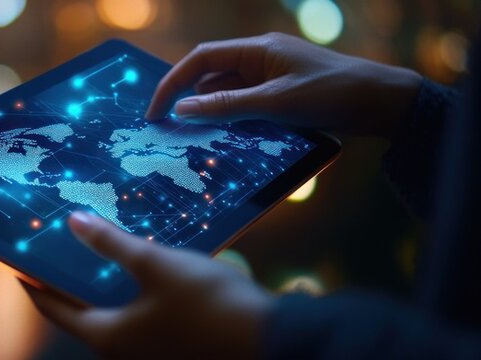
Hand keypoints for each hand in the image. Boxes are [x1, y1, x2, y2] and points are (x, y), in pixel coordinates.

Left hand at [23, 212, 273, 358]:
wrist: (270, 340)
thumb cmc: (207, 304)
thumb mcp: (155, 264)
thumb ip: (112, 245)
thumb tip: (74, 222)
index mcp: (109, 337)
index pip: (56, 311)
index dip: (35, 288)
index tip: (19, 268)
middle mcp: (124, 354)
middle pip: (83, 316)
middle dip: (69, 286)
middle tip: (57, 255)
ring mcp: (151, 355)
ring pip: (115, 319)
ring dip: (103, 291)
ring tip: (96, 259)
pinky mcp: (175, 349)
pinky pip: (141, 321)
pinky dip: (131, 299)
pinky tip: (142, 275)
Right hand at [145, 32, 422, 137]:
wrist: (383, 102)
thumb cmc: (331, 94)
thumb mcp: (274, 104)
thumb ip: (226, 106)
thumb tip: (182, 109)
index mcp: (257, 50)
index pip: (200, 59)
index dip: (172, 83)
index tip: (155, 111)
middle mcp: (261, 59)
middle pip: (211, 76)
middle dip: (188, 101)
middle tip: (170, 130)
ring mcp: (273, 77)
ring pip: (228, 93)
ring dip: (213, 114)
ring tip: (196, 140)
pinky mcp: (284, 95)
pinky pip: (247, 105)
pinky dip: (234, 120)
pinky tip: (228, 140)